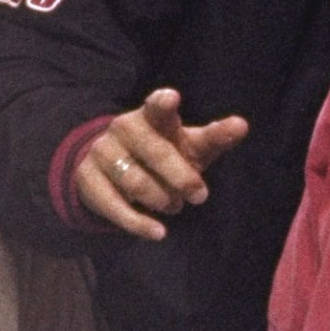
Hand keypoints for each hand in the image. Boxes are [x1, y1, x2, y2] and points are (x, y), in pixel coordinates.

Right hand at [74, 86, 249, 240]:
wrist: (112, 170)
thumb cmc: (164, 153)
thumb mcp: (190, 146)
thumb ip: (215, 137)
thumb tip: (242, 124)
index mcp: (152, 116)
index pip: (157, 107)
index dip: (162, 103)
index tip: (172, 98)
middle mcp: (123, 128)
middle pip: (155, 152)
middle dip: (182, 177)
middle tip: (200, 196)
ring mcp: (102, 153)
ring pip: (136, 182)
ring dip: (162, 199)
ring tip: (175, 206)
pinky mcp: (88, 180)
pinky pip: (114, 206)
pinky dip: (139, 223)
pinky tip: (159, 232)